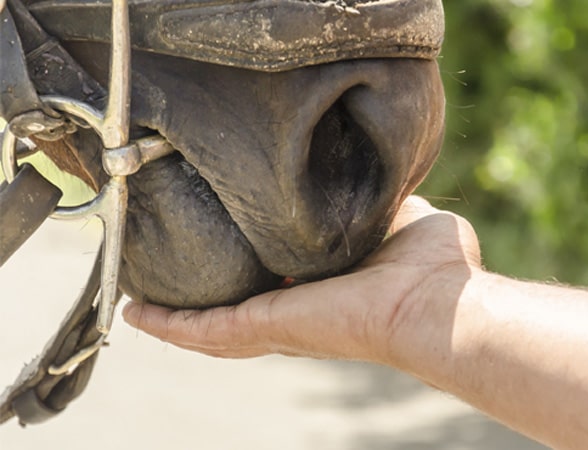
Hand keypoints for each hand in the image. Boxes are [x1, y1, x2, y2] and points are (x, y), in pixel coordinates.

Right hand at [122, 196, 481, 364]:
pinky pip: (208, 330)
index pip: (276, 285)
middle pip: (235, 311)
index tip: (225, 250)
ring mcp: (280, 323)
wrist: (436, 299)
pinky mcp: (269, 325)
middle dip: (198, 299)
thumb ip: (374, 204)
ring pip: (212, 326)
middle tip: (161, 282)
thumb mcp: (397, 217)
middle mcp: (297, 312)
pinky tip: (138, 314)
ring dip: (174, 316)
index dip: (249, 271)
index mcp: (326, 290)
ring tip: (136, 302)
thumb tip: (370, 182)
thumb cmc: (433, 268)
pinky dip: (173, 325)